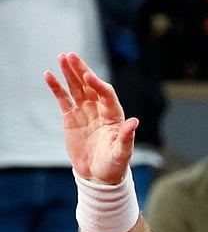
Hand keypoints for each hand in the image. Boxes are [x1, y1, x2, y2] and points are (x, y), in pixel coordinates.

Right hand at [44, 53, 137, 184]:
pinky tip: (49, 75)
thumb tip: (134, 122)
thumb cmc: (114, 165)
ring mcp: (84, 111)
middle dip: (81, 70)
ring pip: (76, 87)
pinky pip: (63, 99)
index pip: (106, 94)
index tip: (88, 77)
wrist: (98, 175)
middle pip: (90, 85)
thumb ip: (126, 138)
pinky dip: (56, 87)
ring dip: (69, 73)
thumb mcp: (122, 153)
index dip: (98, 84)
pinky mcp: (71, 117)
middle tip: (71, 56)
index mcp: (114, 115)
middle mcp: (99, 109)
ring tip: (62, 57)